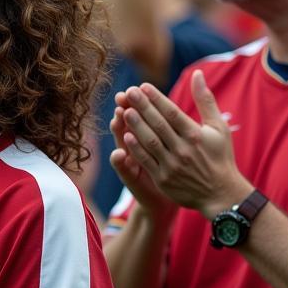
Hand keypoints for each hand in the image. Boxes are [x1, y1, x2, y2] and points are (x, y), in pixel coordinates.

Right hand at [109, 105, 176, 222]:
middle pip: (126, 125)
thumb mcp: (169, 144)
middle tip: (121, 101)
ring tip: (116, 121)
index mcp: (145, 134)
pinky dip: (120, 162)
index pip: (138, 114)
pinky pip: (123, 168)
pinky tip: (119, 154)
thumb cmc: (170, 167)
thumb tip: (170, 99)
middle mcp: (133, 145)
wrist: (165, 197)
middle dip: (123, 113)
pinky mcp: (130, 178)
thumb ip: (168, 122)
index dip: (135, 103)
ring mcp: (129, 161)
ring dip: (118, 133)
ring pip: (121, 144)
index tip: (134, 89)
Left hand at [115, 70, 249, 217]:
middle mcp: (184, 149)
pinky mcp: (164, 179)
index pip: (172, 113)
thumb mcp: (218, 127)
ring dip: (136, 125)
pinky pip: (147, 160)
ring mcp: (173, 165)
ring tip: (123, 110)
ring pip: (150, 141)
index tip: (142, 86)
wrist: (221, 194)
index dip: (156, 99)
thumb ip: (205, 100)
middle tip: (128, 91)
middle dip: (142, 106)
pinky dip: (136, 148)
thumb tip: (198, 74)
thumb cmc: (220, 157)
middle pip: (159, 124)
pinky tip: (126, 135)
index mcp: (196, 135)